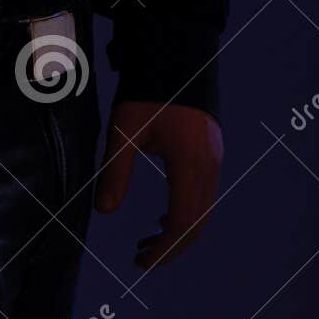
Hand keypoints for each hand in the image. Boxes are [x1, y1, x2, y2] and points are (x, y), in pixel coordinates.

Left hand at [93, 99, 222, 270]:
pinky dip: (188, 213)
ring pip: (204, 211)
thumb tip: (104, 211)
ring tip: (148, 240)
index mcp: (190, 163)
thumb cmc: (147, 92)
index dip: (164, 250)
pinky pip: (206, 195)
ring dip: (179, 232)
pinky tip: (165, 215)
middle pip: (198, 224)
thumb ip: (115, 172)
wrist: (174, 56)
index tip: (140, 262)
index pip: (184, 223)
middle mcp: (209, 165)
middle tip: (140, 257)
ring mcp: (215, 158)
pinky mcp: (212, 151)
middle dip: (171, 248)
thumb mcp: (123, 131)